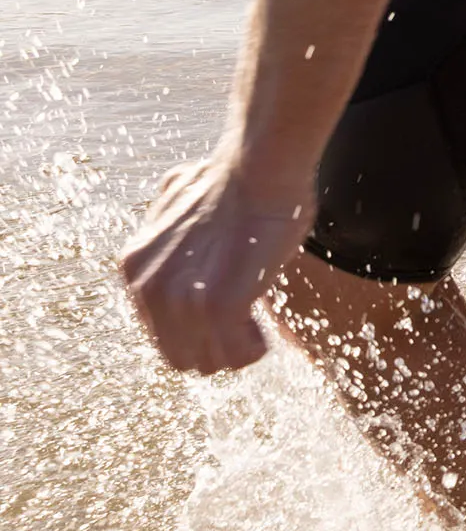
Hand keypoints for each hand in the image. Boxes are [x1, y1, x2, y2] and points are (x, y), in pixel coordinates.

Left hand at [119, 155, 313, 373]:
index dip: (195, 328)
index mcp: (135, 268)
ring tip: (254, 326)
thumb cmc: (232, 176)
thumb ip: (166, 217)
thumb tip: (173, 194)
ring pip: (209, 362)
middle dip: (213, 346)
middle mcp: (148, 290)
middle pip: (180, 356)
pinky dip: (253, 349)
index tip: (222, 314)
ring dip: (234, 350)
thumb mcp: (176, 195)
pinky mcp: (219, 306)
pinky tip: (264, 332)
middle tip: (242, 325)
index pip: (158, 330)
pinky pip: (239, 354)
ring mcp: (182, 301)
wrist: (258, 168)